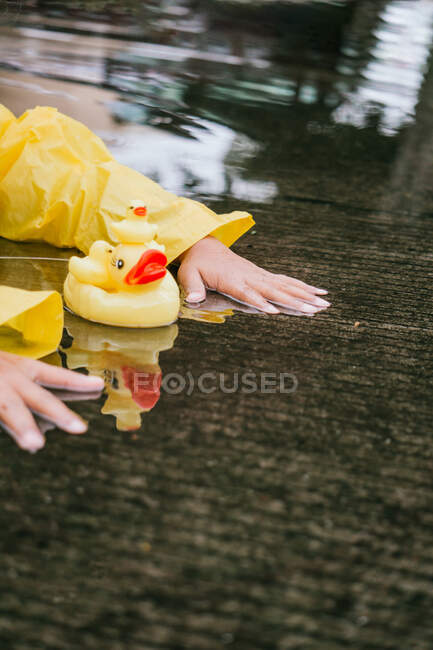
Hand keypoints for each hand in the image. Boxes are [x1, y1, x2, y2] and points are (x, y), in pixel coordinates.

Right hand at [0, 351, 103, 452]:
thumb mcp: (10, 371)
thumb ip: (29, 392)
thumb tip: (50, 425)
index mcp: (21, 367)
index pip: (54, 376)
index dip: (77, 382)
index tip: (99, 385)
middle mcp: (11, 378)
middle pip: (38, 399)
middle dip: (59, 413)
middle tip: (80, 428)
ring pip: (12, 411)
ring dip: (24, 427)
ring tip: (36, 444)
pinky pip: (1, 417)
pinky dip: (14, 430)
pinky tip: (28, 445)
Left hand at [178, 236, 329, 313]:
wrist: (205, 245)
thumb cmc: (197, 263)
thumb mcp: (189, 274)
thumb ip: (193, 288)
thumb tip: (193, 300)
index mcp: (232, 279)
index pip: (248, 292)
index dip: (261, 302)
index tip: (276, 311)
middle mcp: (250, 276)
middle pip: (275, 290)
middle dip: (295, 301)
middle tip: (315, 310)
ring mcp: (259, 275)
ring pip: (285, 286)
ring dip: (305, 295)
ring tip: (324, 304)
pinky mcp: (263, 275)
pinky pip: (286, 281)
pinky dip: (302, 287)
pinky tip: (317, 293)